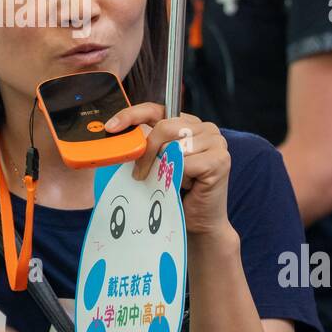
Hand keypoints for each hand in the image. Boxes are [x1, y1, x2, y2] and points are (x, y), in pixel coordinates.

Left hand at [104, 104, 229, 235]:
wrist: (198, 222)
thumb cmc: (176, 192)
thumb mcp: (156, 162)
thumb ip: (145, 145)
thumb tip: (117, 135)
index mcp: (188, 123)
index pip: (156, 109)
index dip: (132, 115)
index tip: (111, 126)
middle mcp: (205, 128)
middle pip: (165, 127)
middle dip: (147, 151)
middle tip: (139, 174)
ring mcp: (216, 141)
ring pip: (174, 146)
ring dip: (166, 168)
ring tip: (172, 181)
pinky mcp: (220, 159)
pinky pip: (186, 163)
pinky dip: (181, 177)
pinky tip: (188, 186)